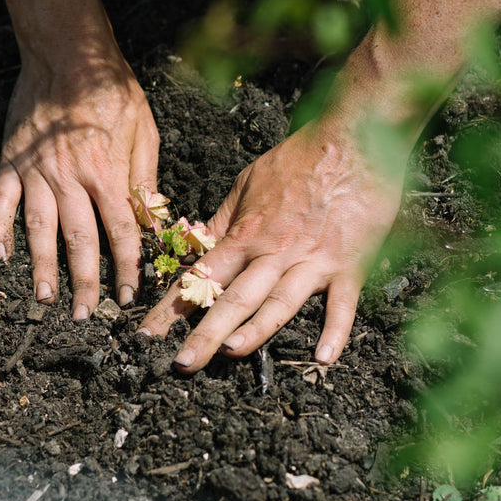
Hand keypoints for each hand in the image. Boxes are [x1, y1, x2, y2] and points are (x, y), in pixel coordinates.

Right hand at [0, 42, 159, 317]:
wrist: (68, 53)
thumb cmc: (113, 90)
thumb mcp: (145, 132)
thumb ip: (145, 180)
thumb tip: (154, 223)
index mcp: (106, 173)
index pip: (121, 232)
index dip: (126, 268)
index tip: (128, 295)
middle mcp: (69, 178)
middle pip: (79, 241)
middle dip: (84, 283)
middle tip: (85, 315)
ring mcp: (35, 171)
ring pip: (38, 230)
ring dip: (41, 268)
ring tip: (45, 299)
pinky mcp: (11, 161)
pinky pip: (1, 202)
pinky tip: (0, 256)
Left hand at [139, 117, 403, 371]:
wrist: (353, 136)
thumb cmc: (299, 158)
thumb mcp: (248, 183)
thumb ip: (223, 219)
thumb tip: (194, 241)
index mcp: (247, 233)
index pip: (201, 276)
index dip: (171, 308)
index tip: (147, 335)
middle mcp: (274, 252)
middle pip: (234, 299)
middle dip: (204, 334)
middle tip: (181, 365)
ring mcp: (313, 260)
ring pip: (279, 304)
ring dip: (255, 331)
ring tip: (230, 354)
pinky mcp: (350, 263)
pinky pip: (342, 303)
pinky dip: (335, 331)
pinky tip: (324, 359)